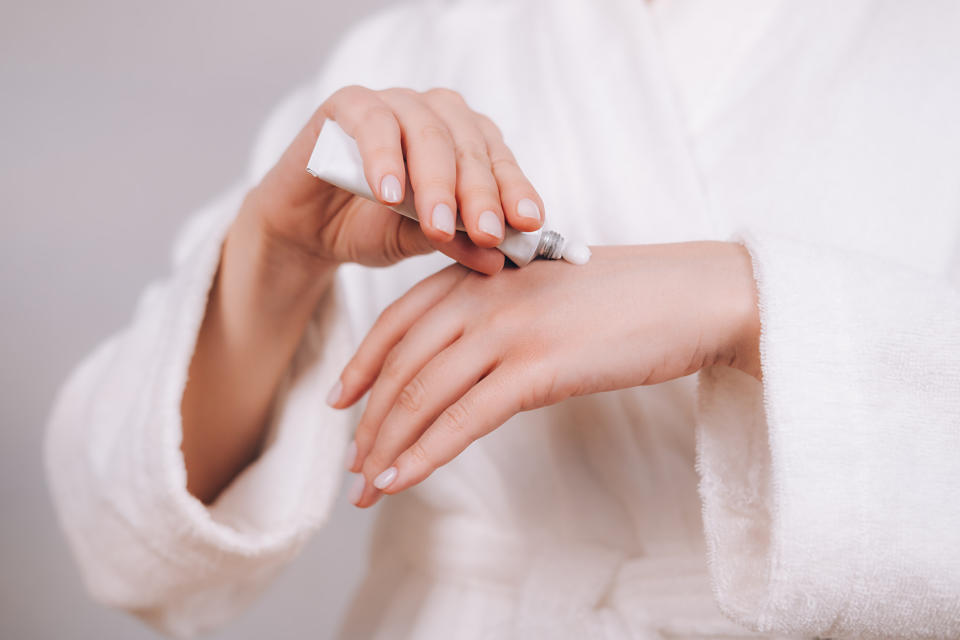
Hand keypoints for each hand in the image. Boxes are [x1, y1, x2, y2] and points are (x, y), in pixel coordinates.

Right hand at [238, 85, 545, 275]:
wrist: (308, 229)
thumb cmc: (371, 227)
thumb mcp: (419, 242)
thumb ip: (458, 242)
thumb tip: (500, 259)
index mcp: (464, 140)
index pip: (499, 160)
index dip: (515, 190)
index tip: (528, 224)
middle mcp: (434, 114)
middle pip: (468, 145)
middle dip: (480, 194)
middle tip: (488, 234)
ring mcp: (393, 103)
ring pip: (427, 130)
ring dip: (436, 181)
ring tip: (438, 226)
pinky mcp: (347, 104)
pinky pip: (372, 121)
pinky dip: (383, 158)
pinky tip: (390, 195)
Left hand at [332, 242, 761, 506]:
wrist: (697, 293)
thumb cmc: (631, 296)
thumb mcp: (548, 292)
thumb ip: (501, 314)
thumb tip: (468, 364)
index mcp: (484, 272)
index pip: (400, 319)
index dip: (363, 363)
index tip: (341, 399)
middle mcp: (486, 294)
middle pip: (402, 363)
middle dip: (368, 420)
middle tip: (352, 462)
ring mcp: (511, 329)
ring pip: (422, 394)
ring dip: (386, 446)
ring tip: (367, 487)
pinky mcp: (540, 367)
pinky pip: (464, 419)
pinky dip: (423, 455)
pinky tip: (399, 482)